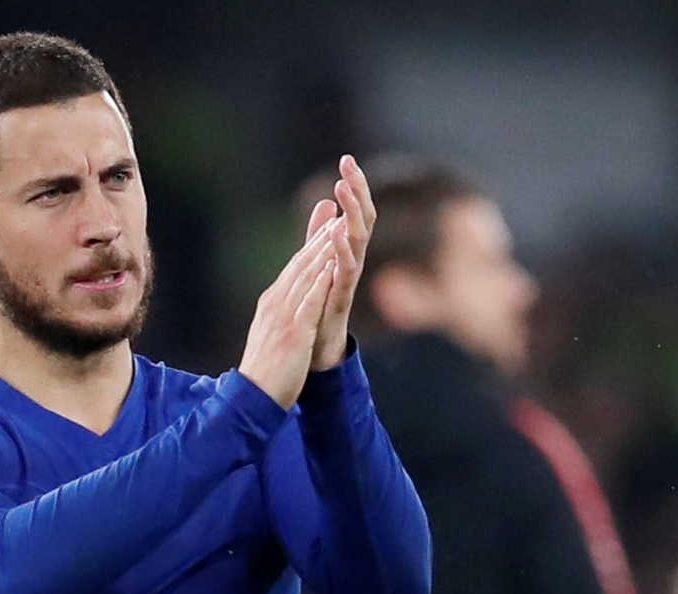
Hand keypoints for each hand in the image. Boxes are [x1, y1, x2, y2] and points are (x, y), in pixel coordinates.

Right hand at [238, 224, 335, 409]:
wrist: (252, 397)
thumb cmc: (265, 369)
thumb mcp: (273, 334)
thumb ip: (282, 313)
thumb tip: (287, 301)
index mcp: (272, 303)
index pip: (295, 267)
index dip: (312, 244)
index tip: (328, 223)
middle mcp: (276, 304)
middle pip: (300, 264)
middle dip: (320, 238)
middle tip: (338, 213)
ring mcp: (283, 317)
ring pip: (305, 277)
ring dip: (323, 252)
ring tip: (339, 230)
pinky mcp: (294, 334)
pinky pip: (308, 304)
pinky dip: (320, 283)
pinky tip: (332, 268)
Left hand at [305, 155, 375, 370]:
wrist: (316, 349)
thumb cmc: (320, 305)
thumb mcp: (319, 261)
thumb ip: (320, 234)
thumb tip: (324, 203)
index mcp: (346, 251)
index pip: (355, 211)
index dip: (354, 186)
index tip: (347, 159)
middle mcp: (352, 262)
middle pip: (361, 220)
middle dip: (357, 193)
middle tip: (348, 168)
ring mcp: (348, 279)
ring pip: (357, 242)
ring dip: (350, 216)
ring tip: (343, 191)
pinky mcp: (340, 298)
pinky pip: (345, 272)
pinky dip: (342, 253)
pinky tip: (337, 235)